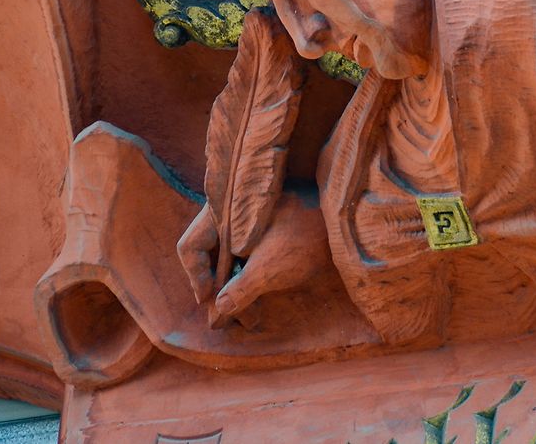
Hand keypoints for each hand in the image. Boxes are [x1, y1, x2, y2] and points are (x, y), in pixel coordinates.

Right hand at [177, 192, 331, 324]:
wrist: (345, 214)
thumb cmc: (304, 235)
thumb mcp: (268, 270)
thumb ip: (239, 293)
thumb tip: (218, 313)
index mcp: (223, 215)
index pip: (190, 247)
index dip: (196, 277)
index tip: (211, 301)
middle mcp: (232, 214)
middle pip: (210, 256)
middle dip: (220, 291)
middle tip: (231, 320)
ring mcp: (251, 221)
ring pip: (231, 258)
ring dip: (238, 287)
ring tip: (251, 318)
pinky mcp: (270, 228)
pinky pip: (249, 255)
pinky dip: (251, 276)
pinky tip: (261, 298)